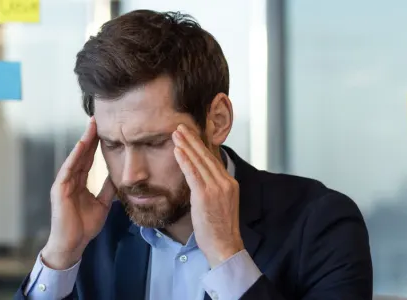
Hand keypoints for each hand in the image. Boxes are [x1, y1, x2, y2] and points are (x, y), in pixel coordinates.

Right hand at [42, 117, 115, 269]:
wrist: (72, 244)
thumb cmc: (84, 226)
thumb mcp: (102, 204)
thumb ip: (107, 189)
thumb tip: (117, 176)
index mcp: (79, 183)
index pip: (88, 159)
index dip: (95, 144)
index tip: (104, 129)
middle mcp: (70, 180)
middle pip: (81, 154)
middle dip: (90, 136)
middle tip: (97, 119)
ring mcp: (63, 183)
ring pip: (75, 158)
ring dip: (83, 142)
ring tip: (91, 126)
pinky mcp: (59, 189)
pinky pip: (68, 169)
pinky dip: (75, 156)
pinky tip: (82, 144)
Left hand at [172, 124, 243, 267]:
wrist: (225, 246)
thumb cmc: (219, 229)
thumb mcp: (220, 204)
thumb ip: (213, 189)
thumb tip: (200, 180)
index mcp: (230, 183)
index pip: (214, 159)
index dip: (202, 144)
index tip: (192, 133)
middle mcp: (225, 183)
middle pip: (207, 156)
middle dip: (193, 139)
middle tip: (181, 127)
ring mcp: (216, 188)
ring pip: (200, 161)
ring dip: (186, 145)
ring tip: (176, 133)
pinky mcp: (205, 196)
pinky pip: (193, 174)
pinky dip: (185, 160)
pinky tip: (177, 150)